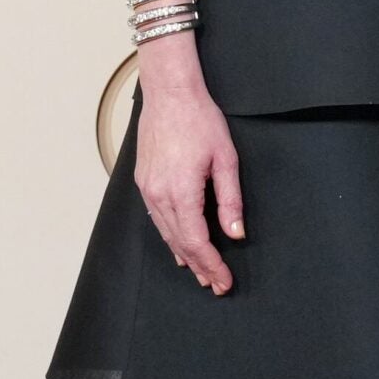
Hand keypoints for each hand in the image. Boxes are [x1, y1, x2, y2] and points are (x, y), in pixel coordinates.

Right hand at [133, 48, 244, 294]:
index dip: (211, 264)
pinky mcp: (143, 181)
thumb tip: (235, 232)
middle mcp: (159, 194)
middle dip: (199, 266)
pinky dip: (170, 236)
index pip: (197, 241)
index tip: (224, 280)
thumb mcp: (226, 159)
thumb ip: (231, 199)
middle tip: (215, 285)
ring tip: (200, 272)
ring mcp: (147, 188)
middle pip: (179, 243)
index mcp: (181, 191)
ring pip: (165, 234)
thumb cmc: (200, 120)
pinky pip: (156, 218)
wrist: (169, 93)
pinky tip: (179, 247)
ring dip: (183, 255)